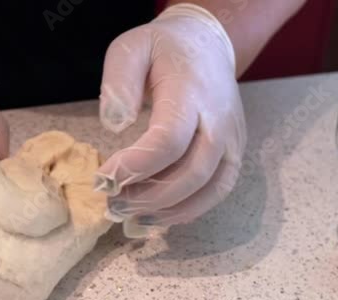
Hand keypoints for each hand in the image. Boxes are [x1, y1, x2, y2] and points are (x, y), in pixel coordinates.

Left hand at [96, 5, 246, 235]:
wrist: (207, 44)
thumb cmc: (163, 49)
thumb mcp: (131, 47)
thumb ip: (118, 80)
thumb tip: (114, 124)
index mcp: (191, 91)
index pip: (169, 140)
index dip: (136, 166)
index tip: (104, 178)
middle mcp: (218, 118)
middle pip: (193, 172)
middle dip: (150, 197)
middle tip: (114, 204)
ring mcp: (232, 137)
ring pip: (211, 188)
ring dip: (170, 211)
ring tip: (132, 217)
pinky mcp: (234, 152)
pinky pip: (218, 190)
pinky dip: (190, 210)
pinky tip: (159, 216)